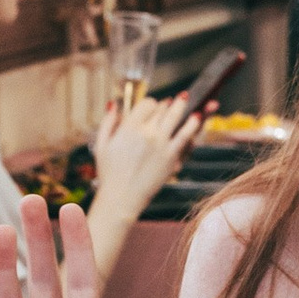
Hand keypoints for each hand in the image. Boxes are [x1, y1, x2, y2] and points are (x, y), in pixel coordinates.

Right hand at [93, 90, 199, 228]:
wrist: (122, 198)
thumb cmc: (109, 174)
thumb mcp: (102, 145)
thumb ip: (108, 122)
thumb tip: (113, 104)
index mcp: (128, 127)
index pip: (147, 104)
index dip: (151, 103)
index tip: (154, 106)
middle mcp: (146, 132)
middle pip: (162, 109)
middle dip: (167, 104)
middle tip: (174, 100)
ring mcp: (161, 143)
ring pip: (176, 116)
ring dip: (182, 105)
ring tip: (186, 99)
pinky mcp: (171, 156)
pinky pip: (186, 135)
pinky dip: (192, 124)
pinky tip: (196, 117)